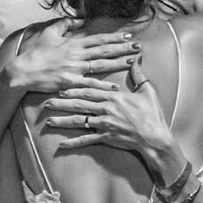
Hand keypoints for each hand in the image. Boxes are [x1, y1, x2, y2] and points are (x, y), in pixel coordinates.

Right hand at [2, 23, 138, 95]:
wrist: (24, 71)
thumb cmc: (36, 53)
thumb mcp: (49, 33)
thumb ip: (65, 25)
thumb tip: (79, 20)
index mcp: (73, 43)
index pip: (98, 39)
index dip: (114, 37)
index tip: (128, 35)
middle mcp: (77, 55)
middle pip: (104, 50)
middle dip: (123, 48)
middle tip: (138, 46)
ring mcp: (75, 69)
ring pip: (101, 65)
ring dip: (118, 63)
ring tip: (132, 60)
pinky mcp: (70, 82)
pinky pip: (90, 84)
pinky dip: (102, 86)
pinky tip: (115, 88)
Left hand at [40, 74, 178, 177]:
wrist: (154, 137)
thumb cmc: (152, 114)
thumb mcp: (147, 91)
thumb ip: (139, 75)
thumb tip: (137, 59)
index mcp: (114, 96)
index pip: (90, 90)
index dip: (74, 88)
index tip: (61, 86)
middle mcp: (106, 109)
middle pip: (79, 104)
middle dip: (62, 103)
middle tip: (47, 102)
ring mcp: (105, 124)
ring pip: (79, 121)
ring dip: (63, 120)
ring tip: (49, 120)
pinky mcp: (106, 137)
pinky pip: (87, 140)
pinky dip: (74, 142)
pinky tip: (62, 144)